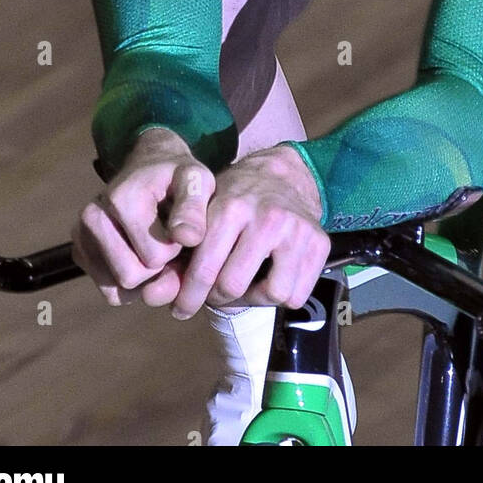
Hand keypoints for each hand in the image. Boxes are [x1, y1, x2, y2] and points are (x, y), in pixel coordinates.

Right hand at [71, 128, 214, 306]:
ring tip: (153, 244)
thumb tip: (186, 237)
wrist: (150, 168)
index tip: (177, 227)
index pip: (154, 258)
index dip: (174, 249)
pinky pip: (110, 291)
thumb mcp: (196, 181)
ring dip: (143, 277)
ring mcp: (81, 235)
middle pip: (130, 277)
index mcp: (120, 199)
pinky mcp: (79, 251)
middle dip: (156, 267)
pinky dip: (129, 283)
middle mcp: (92, 216)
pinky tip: (138, 254)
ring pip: (118, 289)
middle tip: (166, 239)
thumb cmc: (176, 178)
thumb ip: (194, 208)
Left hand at [166, 144, 329, 317]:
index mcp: (232, 207)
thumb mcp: (207, 208)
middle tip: (212, 296)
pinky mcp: (320, 243)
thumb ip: (185, 248)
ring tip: (243, 287)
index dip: (188, 296)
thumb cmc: (238, 195)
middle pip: (234, 286)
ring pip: (271, 294)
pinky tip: (269, 280)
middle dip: (216, 299)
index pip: (205, 269)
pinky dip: (281, 296)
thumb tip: (162, 293)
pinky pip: (297, 294)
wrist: (283, 174)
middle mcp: (267, 218)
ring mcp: (297, 230)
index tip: (181, 308)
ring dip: (253, 299)